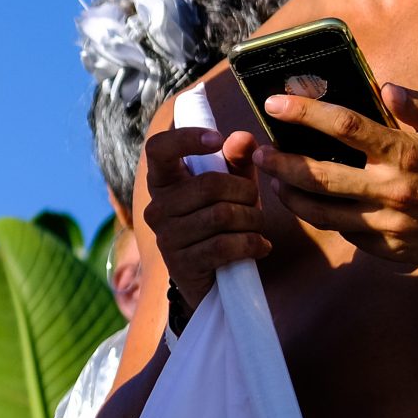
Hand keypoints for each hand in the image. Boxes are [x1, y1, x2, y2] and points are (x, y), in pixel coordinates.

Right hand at [141, 125, 271, 307]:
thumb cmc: (223, 223)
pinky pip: (225, 245)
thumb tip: (242, 138)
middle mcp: (157, 207)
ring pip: (223, 215)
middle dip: (246, 193)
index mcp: (163, 182)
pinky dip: (253, 244)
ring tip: (257, 228)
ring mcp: (166, 237)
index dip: (186, 138)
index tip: (216, 140)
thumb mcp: (233, 187)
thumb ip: (237, 161)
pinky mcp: (181, 264)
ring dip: (253, 221)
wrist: (215, 280)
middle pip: (210, 184)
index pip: (159, 149)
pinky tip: (260, 246)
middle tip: (255, 204)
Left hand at [251, 83, 417, 268]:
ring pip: (322, 212)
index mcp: (405, 152)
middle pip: (318, 175)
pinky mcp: (389, 248)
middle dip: (280, 163)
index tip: (274, 104)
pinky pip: (345, 233)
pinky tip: (313, 207)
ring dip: (291, 197)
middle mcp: (392, 188)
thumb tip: (385, 87)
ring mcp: (388, 222)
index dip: (304, 113)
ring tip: (274, 182)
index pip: (343, 127)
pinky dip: (325, 219)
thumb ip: (417, 107)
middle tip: (257, 153)